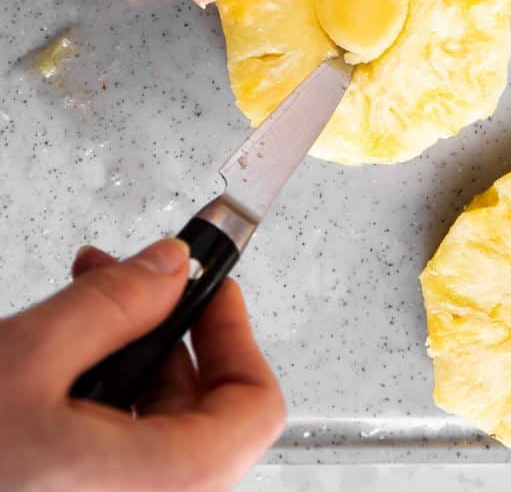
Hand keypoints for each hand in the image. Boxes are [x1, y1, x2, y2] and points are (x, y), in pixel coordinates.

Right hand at [0, 238, 284, 490]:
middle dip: (168, 329)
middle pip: (207, 411)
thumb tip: (171, 267)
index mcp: (158, 485)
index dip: (237, 334)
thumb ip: (114, 304)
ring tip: (83, 298)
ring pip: (159, 424)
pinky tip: (59, 352)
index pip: (256, 409)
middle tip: (132, 277)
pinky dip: (100, 390)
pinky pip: (118, 445)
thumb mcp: (29, 358)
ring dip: (128, 350)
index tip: (208, 288)